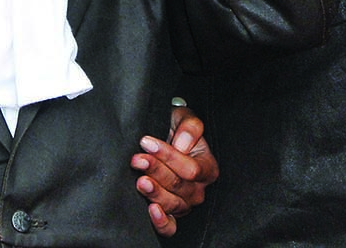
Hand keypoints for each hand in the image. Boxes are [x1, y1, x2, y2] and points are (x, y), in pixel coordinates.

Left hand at [130, 102, 216, 235]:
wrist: (165, 137)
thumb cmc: (177, 128)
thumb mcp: (185, 117)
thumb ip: (190, 127)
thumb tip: (183, 144)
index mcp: (208, 168)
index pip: (190, 169)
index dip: (168, 157)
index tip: (147, 142)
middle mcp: (199, 189)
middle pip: (178, 186)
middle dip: (156, 171)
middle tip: (137, 159)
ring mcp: (184, 204)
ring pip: (171, 204)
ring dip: (154, 192)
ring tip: (139, 179)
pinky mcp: (170, 214)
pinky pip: (169, 226)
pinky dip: (161, 222)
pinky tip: (151, 210)